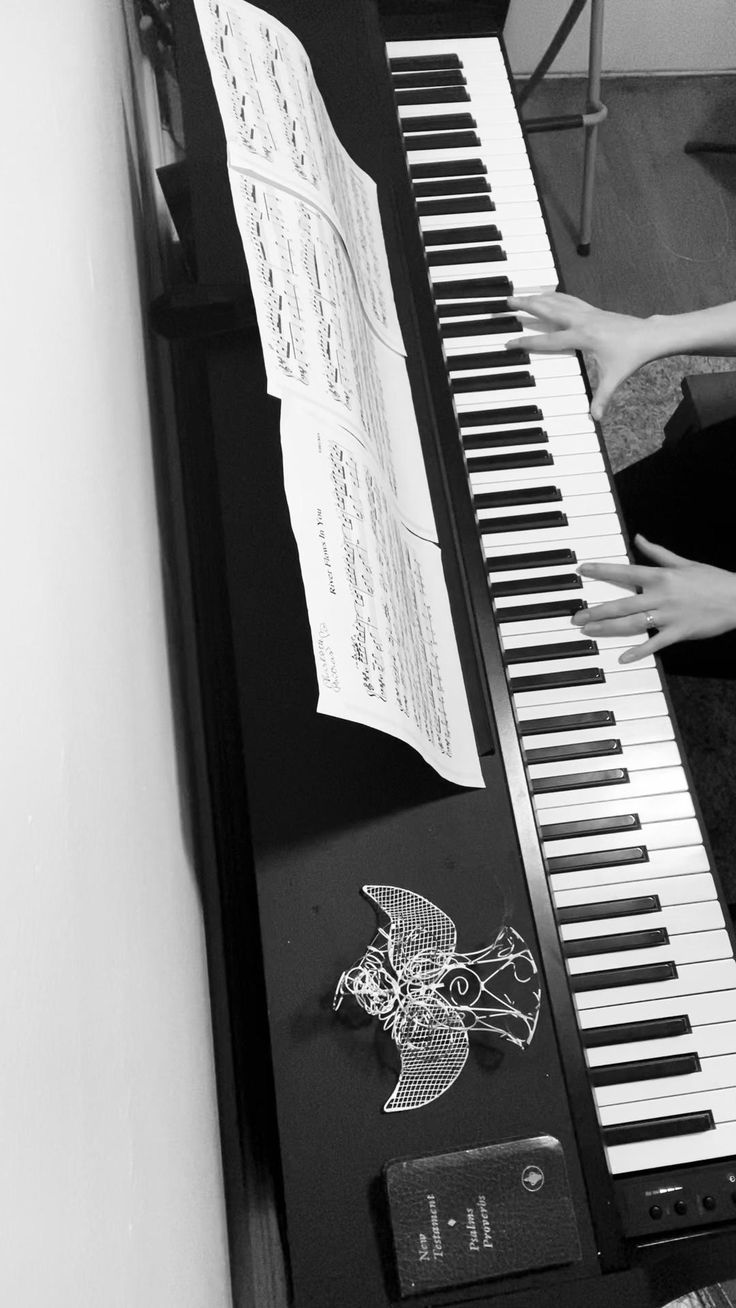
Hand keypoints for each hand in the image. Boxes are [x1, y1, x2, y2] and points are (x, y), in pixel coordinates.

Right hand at [506, 292, 655, 418]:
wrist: (649, 335)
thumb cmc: (632, 356)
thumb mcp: (614, 378)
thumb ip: (602, 398)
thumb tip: (595, 418)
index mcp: (582, 336)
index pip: (548, 340)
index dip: (527, 342)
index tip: (510, 343)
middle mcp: (582, 321)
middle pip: (548, 309)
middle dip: (526, 304)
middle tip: (508, 299)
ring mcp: (587, 312)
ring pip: (557, 300)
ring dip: (538, 296)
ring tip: (521, 293)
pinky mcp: (593, 310)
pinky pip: (569, 299)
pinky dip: (555, 295)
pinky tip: (547, 294)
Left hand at [572, 535, 735, 661]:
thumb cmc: (712, 580)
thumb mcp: (684, 562)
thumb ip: (658, 553)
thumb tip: (638, 538)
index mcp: (662, 577)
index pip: (625, 572)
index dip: (601, 571)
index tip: (582, 570)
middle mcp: (662, 596)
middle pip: (622, 604)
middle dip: (596, 611)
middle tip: (575, 616)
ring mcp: (670, 616)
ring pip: (633, 623)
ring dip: (608, 629)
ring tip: (589, 631)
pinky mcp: (679, 632)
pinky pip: (655, 643)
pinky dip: (639, 651)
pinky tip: (623, 658)